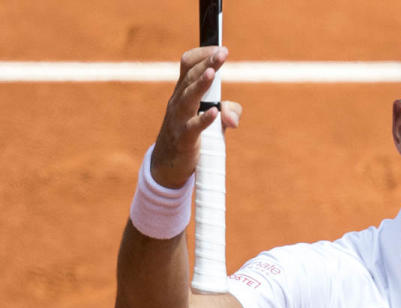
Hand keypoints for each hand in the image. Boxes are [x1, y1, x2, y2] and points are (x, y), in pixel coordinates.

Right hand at [150, 46, 242, 187]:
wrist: (168, 165)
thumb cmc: (190, 136)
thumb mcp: (213, 121)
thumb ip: (230, 112)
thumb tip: (232, 116)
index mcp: (183, 92)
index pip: (188, 65)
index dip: (202, 55)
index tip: (220, 49)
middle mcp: (179, 102)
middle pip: (190, 77)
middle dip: (207, 64)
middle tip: (223, 53)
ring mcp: (179, 119)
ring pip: (189, 98)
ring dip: (201, 85)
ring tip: (213, 73)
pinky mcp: (184, 139)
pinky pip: (193, 127)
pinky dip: (204, 120)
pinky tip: (215, 113)